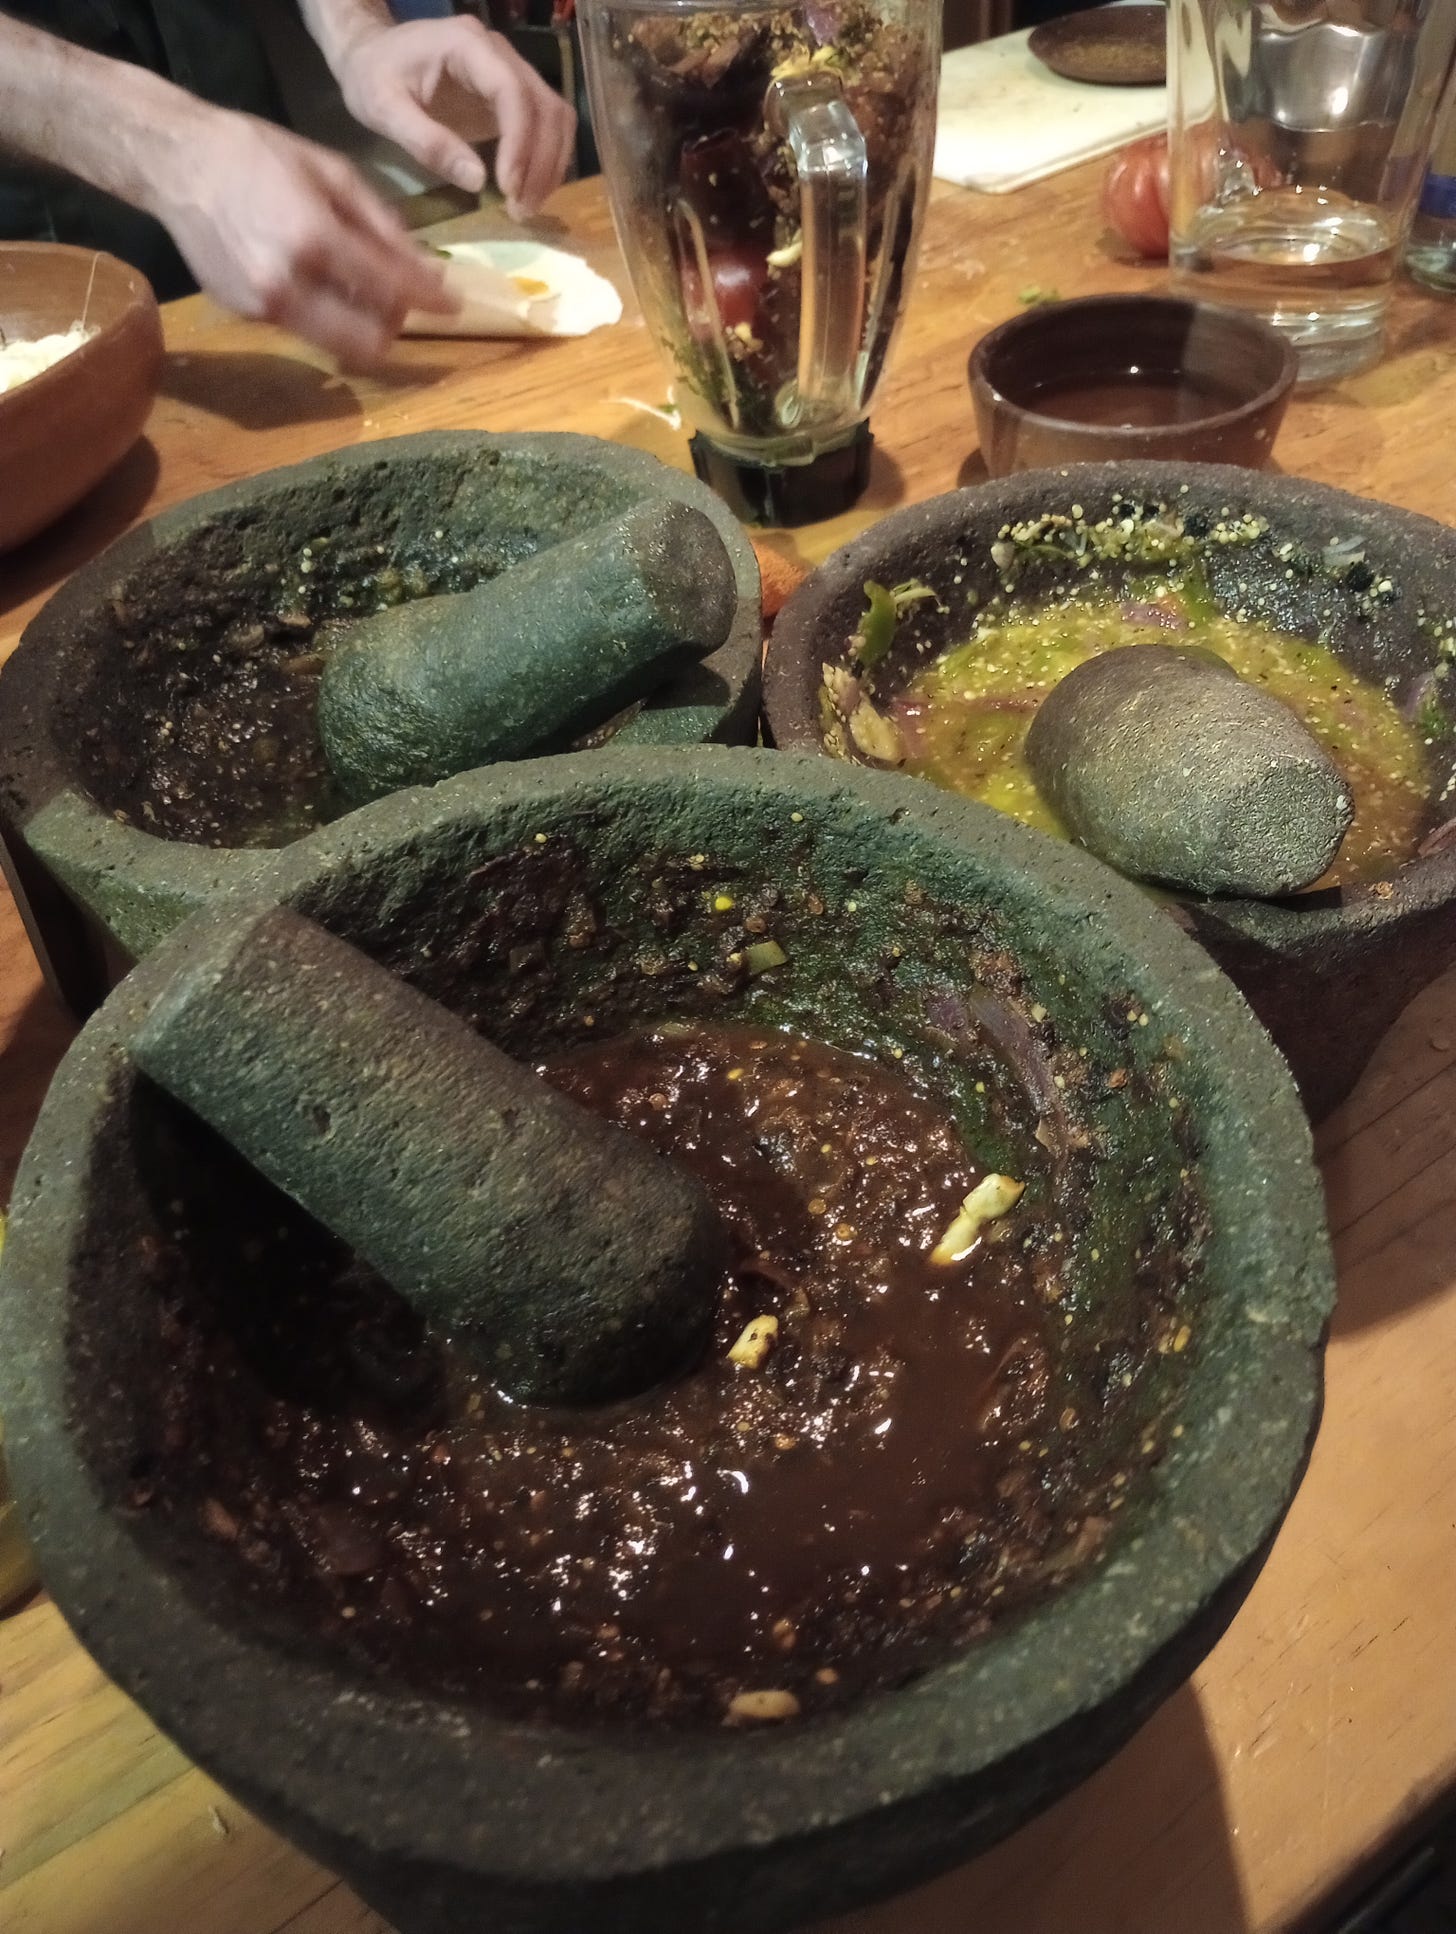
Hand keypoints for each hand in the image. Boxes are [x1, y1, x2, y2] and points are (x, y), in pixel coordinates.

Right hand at [151, 111, 456, 369]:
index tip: (454, 305)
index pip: (392, 289)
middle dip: (396, 325)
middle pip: (369, 341)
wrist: (176, 164)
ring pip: (339, 347)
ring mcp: (264, 308)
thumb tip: (426, 268)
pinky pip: (306, 330)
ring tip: (366, 294)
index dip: (431, 301)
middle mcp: (289, 285)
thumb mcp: (331, 172)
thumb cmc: (258, 155)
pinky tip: (319, 282)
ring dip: (364, 329)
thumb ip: (383, 224)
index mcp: (315, 239)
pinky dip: (326, 316)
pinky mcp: (247, 317)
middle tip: (405, 301)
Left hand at [333, 15, 575, 220]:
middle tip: (520, 210)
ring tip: (526, 206)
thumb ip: (428, 143)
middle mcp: (499, 52)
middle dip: (540, 163)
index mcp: (467, 45)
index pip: (512, 92)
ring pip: (555, 117)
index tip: (509, 189)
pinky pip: (546, 126)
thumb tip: (478, 182)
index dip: (520, 143)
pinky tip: (527, 190)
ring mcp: (511, 71)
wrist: (371, 53)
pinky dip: (545, 161)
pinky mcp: (512, 94)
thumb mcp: (385, 110)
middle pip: (545, 106)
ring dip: (550, 166)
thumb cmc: (372, 76)